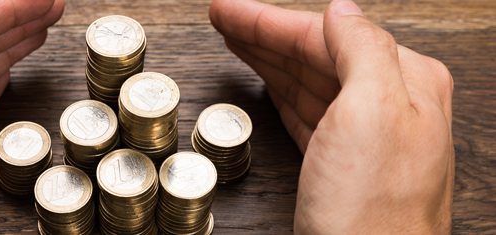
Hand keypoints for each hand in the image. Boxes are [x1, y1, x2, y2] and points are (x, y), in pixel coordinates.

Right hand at [210, 0, 453, 232]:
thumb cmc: (373, 210)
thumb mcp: (373, 111)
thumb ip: (361, 48)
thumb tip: (340, 8)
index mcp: (404, 82)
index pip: (327, 34)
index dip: (270, 19)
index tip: (228, 10)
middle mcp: (389, 105)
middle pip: (315, 54)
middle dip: (264, 33)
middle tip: (222, 18)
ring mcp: (364, 137)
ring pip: (307, 81)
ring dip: (268, 57)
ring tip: (233, 39)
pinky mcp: (339, 165)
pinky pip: (305, 112)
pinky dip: (278, 91)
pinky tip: (264, 81)